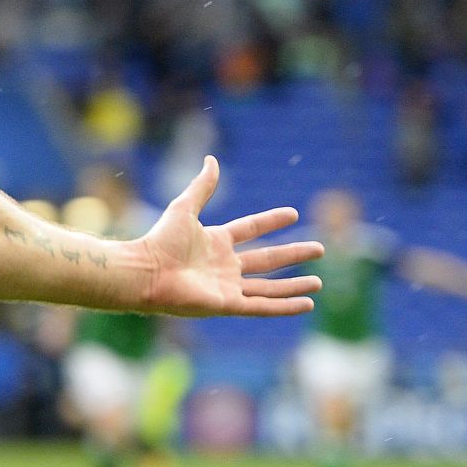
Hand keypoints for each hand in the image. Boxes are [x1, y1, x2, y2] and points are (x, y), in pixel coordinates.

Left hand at [139, 156, 321, 316]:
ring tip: (319, 282)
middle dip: (293, 254)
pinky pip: (263, 307)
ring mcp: (228, 287)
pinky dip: (286, 306)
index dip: (271, 221)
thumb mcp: (185, 208)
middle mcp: (224, 265)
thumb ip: (202, 186)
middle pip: (267, 260)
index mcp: (215, 242)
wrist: (147, 272)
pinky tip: (307, 305)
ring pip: (269, 287)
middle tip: (320, 249)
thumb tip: (211, 159)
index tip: (293, 214)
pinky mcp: (228, 305)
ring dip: (294, 285)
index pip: (251, 229)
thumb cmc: (161, 241)